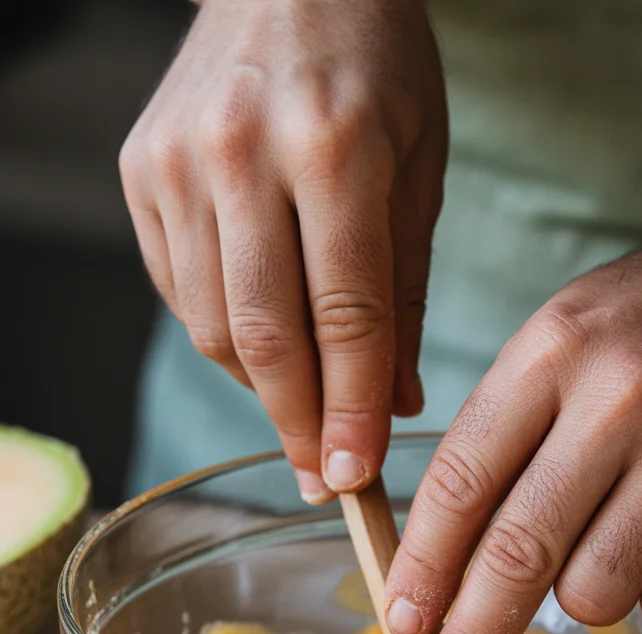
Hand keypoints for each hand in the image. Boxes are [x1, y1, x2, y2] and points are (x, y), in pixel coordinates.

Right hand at [120, 0, 446, 500]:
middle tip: (322, 478)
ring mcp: (179, 162)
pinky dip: (226, 335)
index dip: (351, 410)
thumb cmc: (375, 68)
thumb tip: (393, 406)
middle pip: (264, 336)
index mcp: (336, 146)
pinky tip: (264, 337)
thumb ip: (407, 294)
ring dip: (264, 387)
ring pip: (214, 327)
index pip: (346, 316)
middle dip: (299, 424)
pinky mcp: (141, 172)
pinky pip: (182, 294)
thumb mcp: (420, 169)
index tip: (356, 477)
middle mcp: (242, 152)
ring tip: (305, 402)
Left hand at [384, 206, 641, 633]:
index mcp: (552, 353)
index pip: (462, 481)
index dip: (422, 566)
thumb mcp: (559, 336)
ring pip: (597, 593)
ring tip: (605, 545)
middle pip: (520, 553)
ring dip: (582, 598)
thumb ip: (499, 433)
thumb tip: (440, 557)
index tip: (404, 622)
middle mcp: (621, 400)